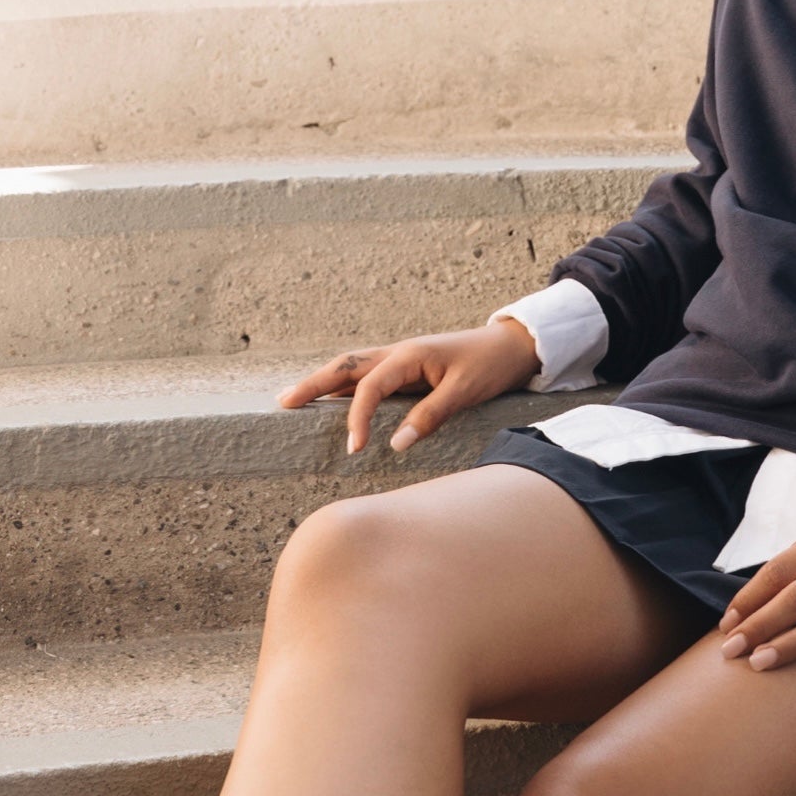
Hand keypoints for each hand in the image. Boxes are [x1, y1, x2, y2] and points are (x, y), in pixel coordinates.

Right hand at [280, 317, 540, 454]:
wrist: (512, 346)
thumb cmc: (490, 367)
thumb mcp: (464, 393)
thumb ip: (430, 417)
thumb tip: (395, 444)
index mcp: (409, 356)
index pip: (369, 387)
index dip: (357, 418)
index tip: (354, 449)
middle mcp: (397, 352)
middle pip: (344, 366)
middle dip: (312, 384)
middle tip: (283, 402)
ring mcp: (399, 358)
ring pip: (351, 367)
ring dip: (323, 382)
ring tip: (294, 398)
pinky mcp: (406, 367)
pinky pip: (366, 375)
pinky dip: (344, 385)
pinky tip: (332, 398)